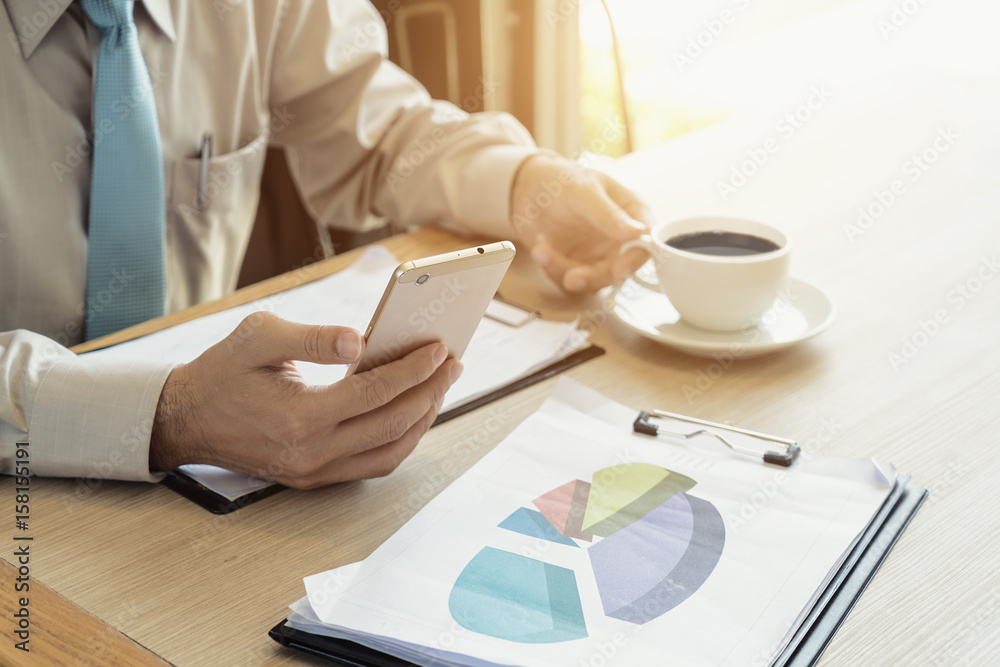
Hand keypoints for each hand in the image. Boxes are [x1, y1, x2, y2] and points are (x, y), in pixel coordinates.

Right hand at [149, 312, 462, 488]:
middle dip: (430, 392)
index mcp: (300, 416)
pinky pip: (372, 466)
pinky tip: (411, 413)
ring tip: (438, 387)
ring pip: (390, 454)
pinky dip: (399, 441)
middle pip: (392, 425)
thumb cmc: (222, 371)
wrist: (186, 419)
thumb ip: (312, 337)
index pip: (375, 393)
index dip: (414, 370)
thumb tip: (361, 340)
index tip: (439, 349)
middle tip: (452, 364)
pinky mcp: (314, 479)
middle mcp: (312, 452)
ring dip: (421, 421)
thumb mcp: (258, 336)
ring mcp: (315, 472)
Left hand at [510, 153, 653, 292]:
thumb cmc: (561, 179)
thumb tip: (639, 233)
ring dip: (567, 273)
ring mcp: (598, 255)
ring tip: (542, 251)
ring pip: (593, 281)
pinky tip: (540, 249)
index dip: (635, 259)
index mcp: (631, 213)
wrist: (525, 187)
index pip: (646, 242)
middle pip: (620, 270)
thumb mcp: (584, 191)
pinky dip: (552, 270)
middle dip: (594, 276)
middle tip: (572, 277)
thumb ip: (609, 214)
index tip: (617, 268)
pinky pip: (569, 281)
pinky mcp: (575, 266)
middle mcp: (619, 239)